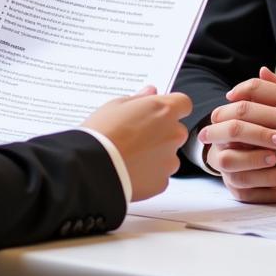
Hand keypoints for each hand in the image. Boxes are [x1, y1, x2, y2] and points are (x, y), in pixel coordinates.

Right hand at [83, 86, 191, 200]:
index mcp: (164, 110)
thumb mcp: (116, 105)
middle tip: (138, 135)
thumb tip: (150, 93)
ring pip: (169, 154)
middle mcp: (173, 134)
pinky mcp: (162, 182)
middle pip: (176, 130)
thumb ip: (139, 99)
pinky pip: (159, 175)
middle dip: (162, 132)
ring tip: (130, 155)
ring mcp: (169, 160)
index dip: (172, 107)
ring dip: (156, 154)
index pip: (183, 103)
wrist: (92, 168)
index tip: (159, 111)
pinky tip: (130, 170)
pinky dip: (149, 173)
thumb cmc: (102, 133)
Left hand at [200, 67, 275, 204]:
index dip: (236, 92)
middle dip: (221, 115)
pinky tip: (228, 157)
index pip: (255, 85)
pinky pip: (253, 155)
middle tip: (208, 123)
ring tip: (210, 140)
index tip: (225, 101)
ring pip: (243, 130)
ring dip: (222, 135)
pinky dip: (237, 155)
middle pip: (244, 107)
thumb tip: (260, 70)